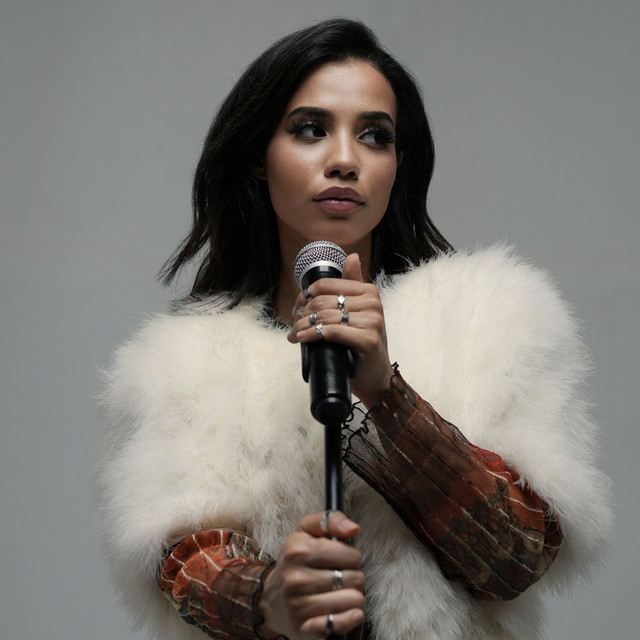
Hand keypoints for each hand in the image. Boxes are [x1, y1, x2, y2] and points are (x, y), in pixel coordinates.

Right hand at [258, 511, 364, 639]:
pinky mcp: (304, 629)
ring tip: (339, 594)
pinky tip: (348, 613)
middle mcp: (297, 579)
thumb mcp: (307, 531)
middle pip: (356, 579)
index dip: (352, 557)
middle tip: (339, 578)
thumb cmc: (296, 561)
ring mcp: (299, 606)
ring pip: (354, 601)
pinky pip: (338, 625)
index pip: (352, 555)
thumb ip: (331, 520)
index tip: (341, 560)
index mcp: (298, 551)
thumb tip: (354, 528)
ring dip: (353, 598)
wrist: (272, 599)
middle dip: (353, 578)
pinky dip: (349, 619)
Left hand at [288, 253, 393, 407]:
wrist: (376, 375)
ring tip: (294, 334)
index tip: (296, 308)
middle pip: (323, 301)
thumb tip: (351, 256)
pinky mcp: (368, 339)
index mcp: (369, 291)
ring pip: (325, 316)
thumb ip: (353, 284)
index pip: (326, 285)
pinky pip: (331, 332)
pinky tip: (302, 339)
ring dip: (303, 326)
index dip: (306, 295)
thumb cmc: (362, 343)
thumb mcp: (358, 311)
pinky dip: (313, 335)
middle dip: (302, 313)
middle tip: (293, 324)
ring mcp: (373, 321)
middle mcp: (373, 303)